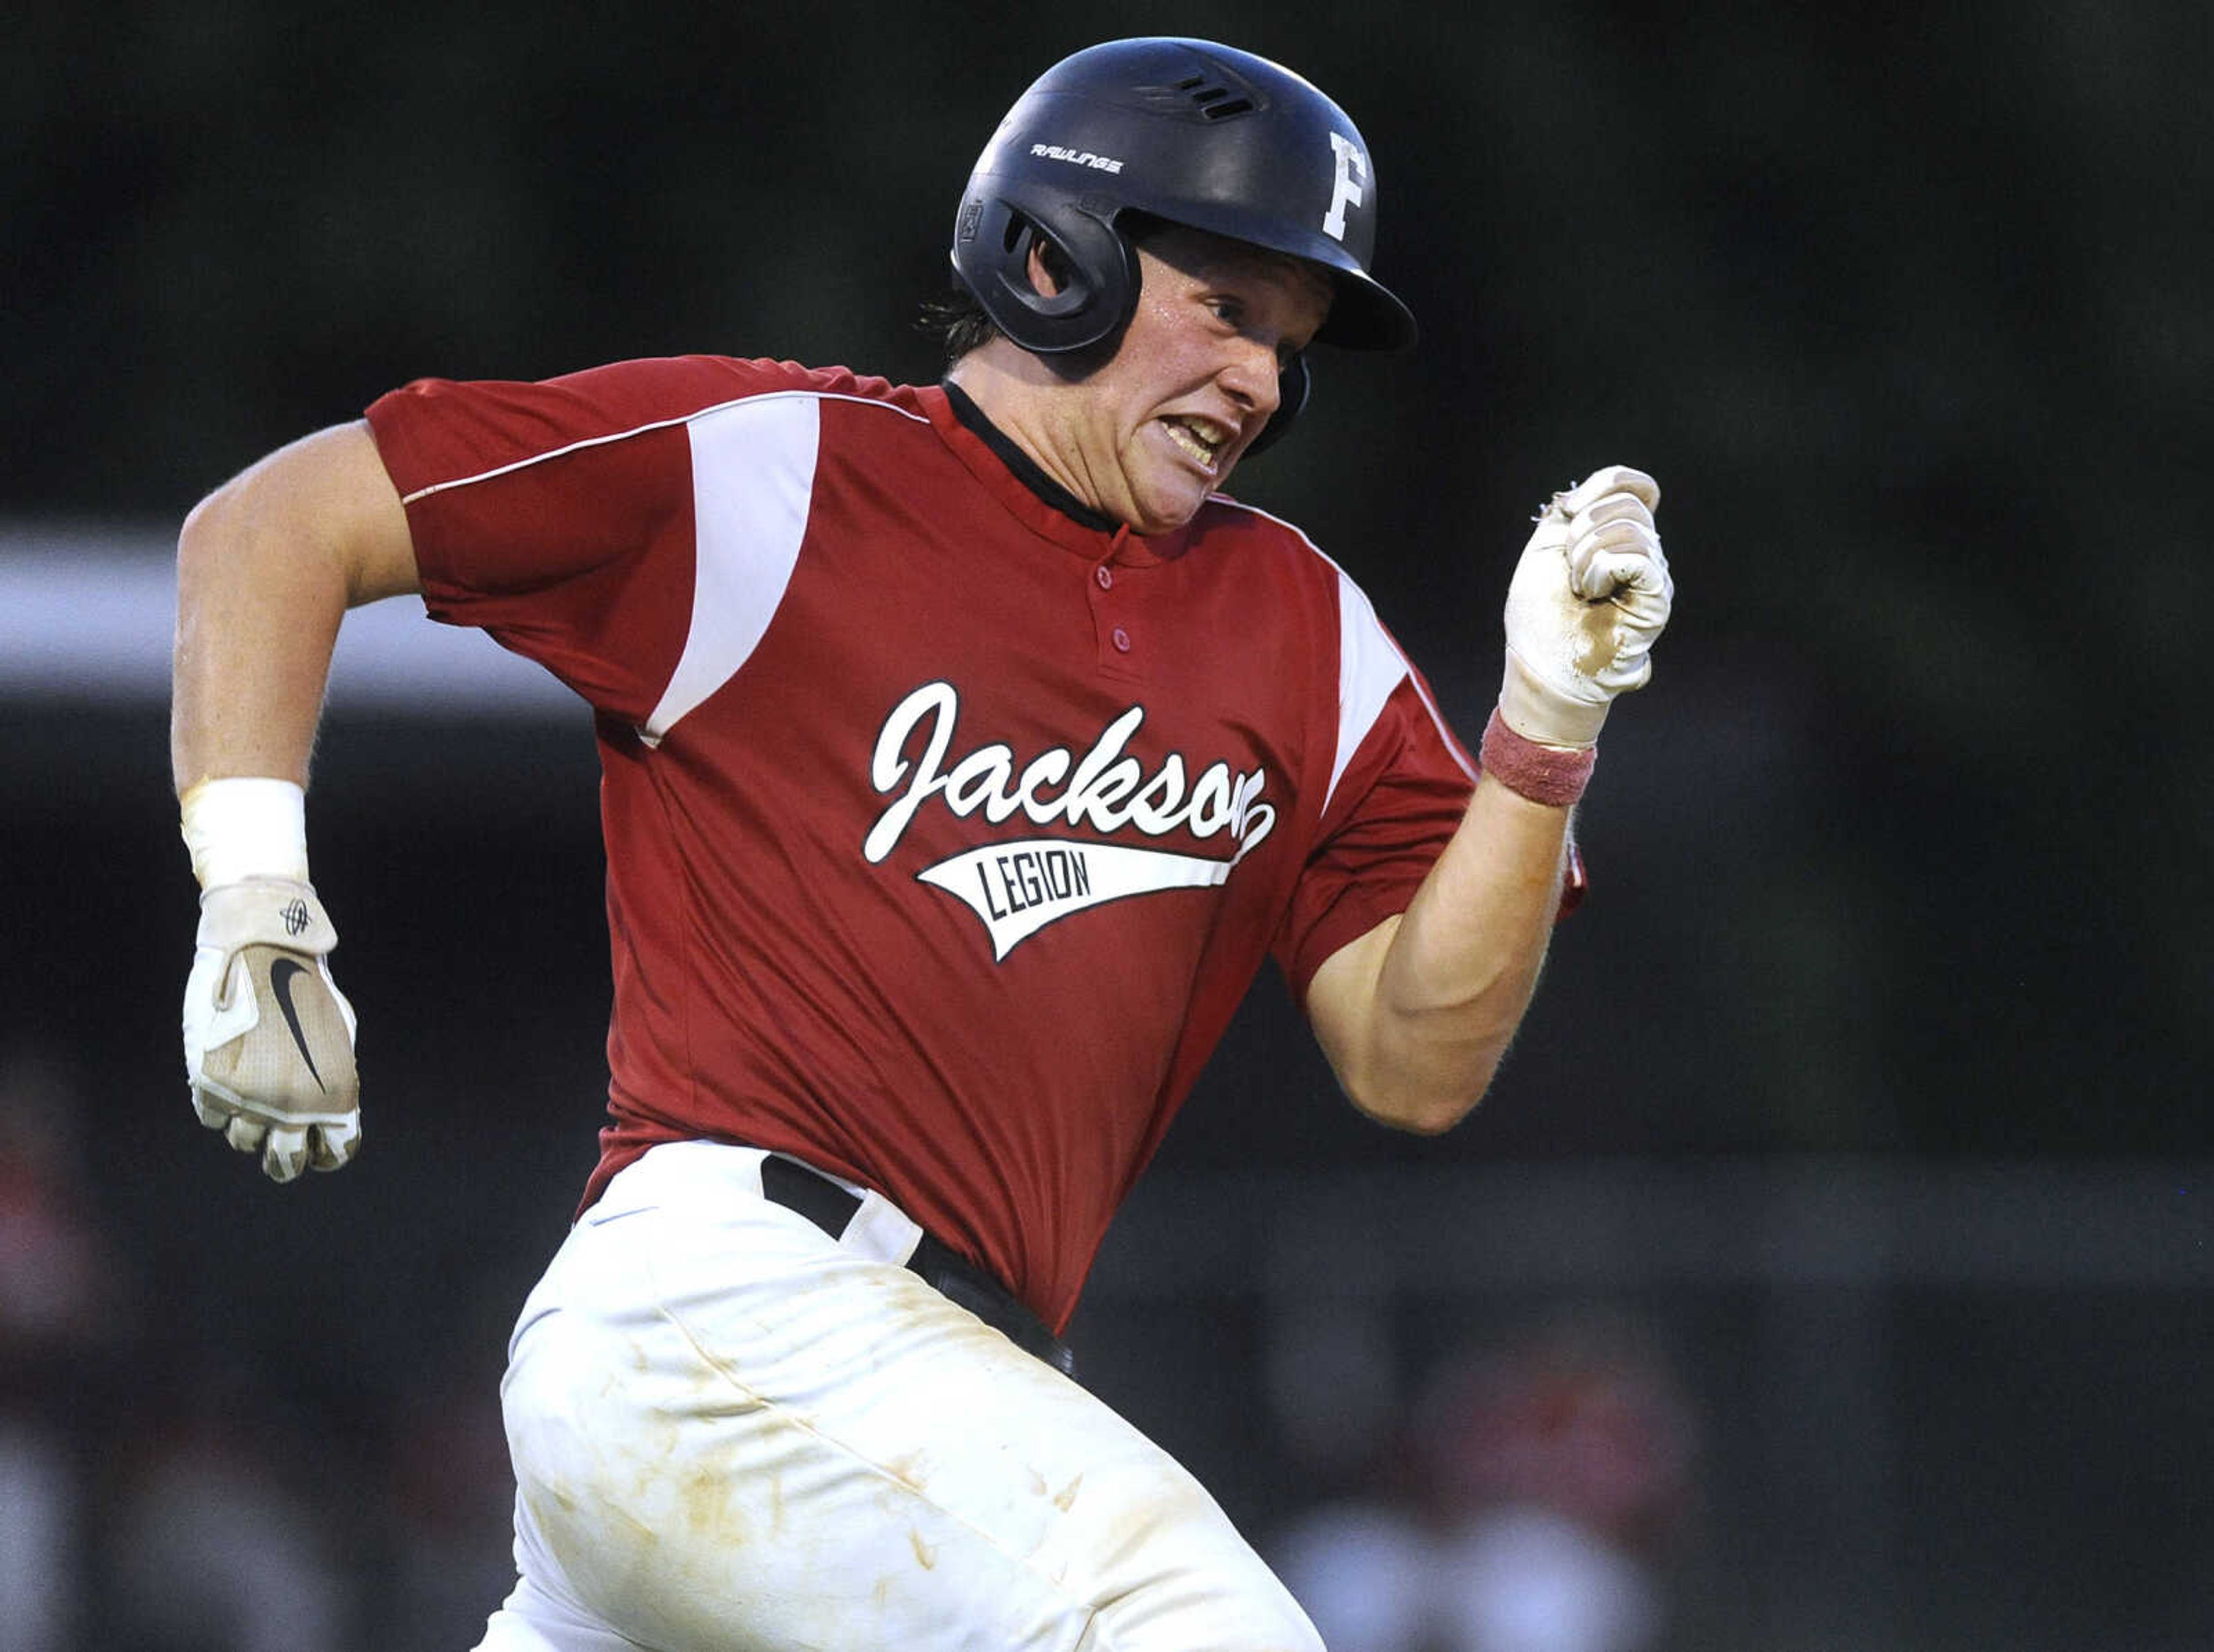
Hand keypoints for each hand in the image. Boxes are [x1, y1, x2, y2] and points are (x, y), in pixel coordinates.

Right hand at [182, 878, 360, 1181]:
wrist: (266, 950)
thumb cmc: (307, 990)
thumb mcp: (338, 1038)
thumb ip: (332, 1082)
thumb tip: (323, 1119)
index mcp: (336, 1094)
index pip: (336, 1152)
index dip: (327, 1156)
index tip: (317, 1153)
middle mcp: (294, 1105)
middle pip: (286, 1164)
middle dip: (284, 1162)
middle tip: (278, 1155)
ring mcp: (250, 1098)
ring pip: (244, 1142)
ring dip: (248, 1127)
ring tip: (252, 1098)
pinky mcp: (211, 1084)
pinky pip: (211, 1118)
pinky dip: (218, 1105)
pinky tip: (226, 1078)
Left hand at [1499, 465, 1672, 746]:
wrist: (1540, 661)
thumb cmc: (1540, 612)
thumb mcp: (1547, 546)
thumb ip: (1573, 511)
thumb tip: (1586, 493)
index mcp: (1620, 537)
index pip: (1635, 486)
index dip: (1604, 485)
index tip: (1569, 511)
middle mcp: (1644, 553)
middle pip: (1629, 504)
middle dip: (1583, 530)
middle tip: (1570, 571)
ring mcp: (1654, 577)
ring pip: (1632, 528)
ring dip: (1587, 556)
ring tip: (1580, 589)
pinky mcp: (1656, 599)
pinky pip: (1640, 556)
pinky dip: (1603, 567)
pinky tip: (1593, 593)